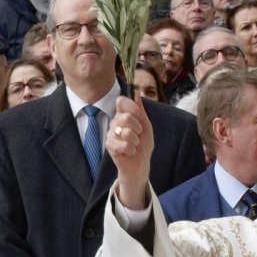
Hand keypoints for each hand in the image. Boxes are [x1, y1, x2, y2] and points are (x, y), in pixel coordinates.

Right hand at [107, 94, 153, 209]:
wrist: (140, 164)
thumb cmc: (143, 145)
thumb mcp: (146, 125)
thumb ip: (140, 110)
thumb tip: (136, 92)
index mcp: (123, 115)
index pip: (121, 101)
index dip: (133, 108)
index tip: (140, 117)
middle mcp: (114, 123)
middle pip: (125, 116)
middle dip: (138, 127)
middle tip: (138, 135)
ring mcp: (111, 134)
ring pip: (126, 132)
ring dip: (136, 141)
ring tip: (134, 145)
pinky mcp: (110, 146)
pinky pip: (124, 144)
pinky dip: (132, 150)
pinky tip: (130, 152)